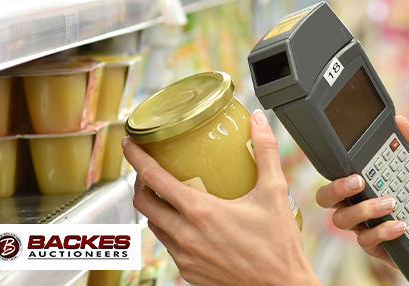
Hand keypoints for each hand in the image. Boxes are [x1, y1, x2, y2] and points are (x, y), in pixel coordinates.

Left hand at [122, 110, 319, 285]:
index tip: (129, 143)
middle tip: (150, 169)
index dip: (136, 157)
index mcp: (201, 212)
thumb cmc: (279, 246)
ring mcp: (184, 256)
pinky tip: (189, 224)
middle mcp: (186, 235)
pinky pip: (169, 246)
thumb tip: (258, 121)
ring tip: (170, 195)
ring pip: (154, 226)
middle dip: (141, 182)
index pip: (154, 178)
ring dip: (155, 208)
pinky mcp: (189, 272)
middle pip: (144, 203)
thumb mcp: (274, 192)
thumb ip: (265, 152)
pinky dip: (171, 230)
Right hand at [315, 116, 408, 264]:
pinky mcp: (373, 246)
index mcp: (363, 185)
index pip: (337, 176)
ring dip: (365, 210)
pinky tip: (400, 225)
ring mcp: (363, 227)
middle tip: (359, 183)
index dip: (335, 173)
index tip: (353, 169)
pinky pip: (365, 241)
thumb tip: (401, 122)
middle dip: (337, 190)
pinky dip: (382, 232)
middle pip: (326, 199)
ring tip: (390, 203)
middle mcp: (357, 205)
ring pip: (342, 220)